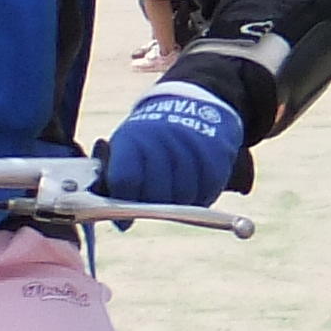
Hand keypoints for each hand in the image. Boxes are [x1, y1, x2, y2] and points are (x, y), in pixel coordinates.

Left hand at [99, 84, 245, 206]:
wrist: (190, 107)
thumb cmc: (148, 142)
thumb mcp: (122, 152)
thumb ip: (114, 187)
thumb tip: (122, 223)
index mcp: (131, 139)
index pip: (125, 180)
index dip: (124, 202)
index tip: (125, 214)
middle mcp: (161, 138)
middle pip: (157, 194)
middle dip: (154, 205)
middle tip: (153, 203)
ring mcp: (191, 144)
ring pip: (185, 196)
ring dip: (180, 203)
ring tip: (174, 193)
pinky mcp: (217, 153)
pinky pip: (209, 191)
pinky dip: (202, 197)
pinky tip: (194, 188)